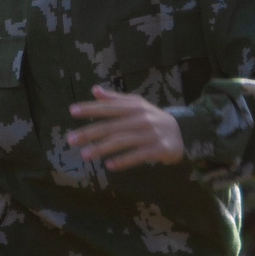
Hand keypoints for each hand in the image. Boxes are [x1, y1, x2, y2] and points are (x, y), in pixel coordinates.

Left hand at [69, 86, 183, 171]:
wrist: (183, 133)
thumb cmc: (152, 119)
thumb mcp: (137, 105)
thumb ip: (115, 99)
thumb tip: (94, 90)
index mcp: (134, 106)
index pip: (109, 107)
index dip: (91, 108)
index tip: (72, 111)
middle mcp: (142, 118)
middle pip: (112, 126)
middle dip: (90, 132)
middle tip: (70, 140)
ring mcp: (151, 134)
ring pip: (122, 141)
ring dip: (102, 148)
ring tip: (85, 155)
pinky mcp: (159, 149)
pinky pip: (138, 155)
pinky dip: (123, 160)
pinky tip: (109, 165)